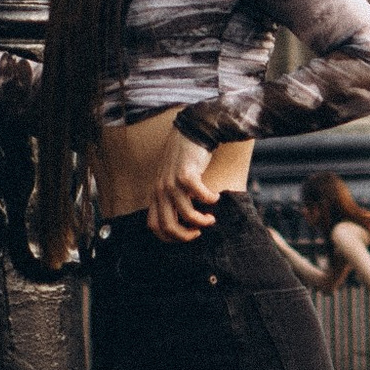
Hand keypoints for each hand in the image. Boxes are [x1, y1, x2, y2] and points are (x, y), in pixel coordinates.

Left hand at [144, 128, 223, 244]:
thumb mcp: (171, 179)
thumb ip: (172, 197)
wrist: (190, 131)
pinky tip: (216, 196)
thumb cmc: (184, 158)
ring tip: (212, 217)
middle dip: (186, 235)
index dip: (170, 237)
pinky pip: (200, 196)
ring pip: (186, 214)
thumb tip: (185, 221)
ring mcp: (172, 182)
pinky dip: (210, 200)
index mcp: (156, 193)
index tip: (186, 234)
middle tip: (199, 232)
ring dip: (203, 220)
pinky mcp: (186, 174)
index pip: (154, 226)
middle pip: (168, 226)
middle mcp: (161, 190)